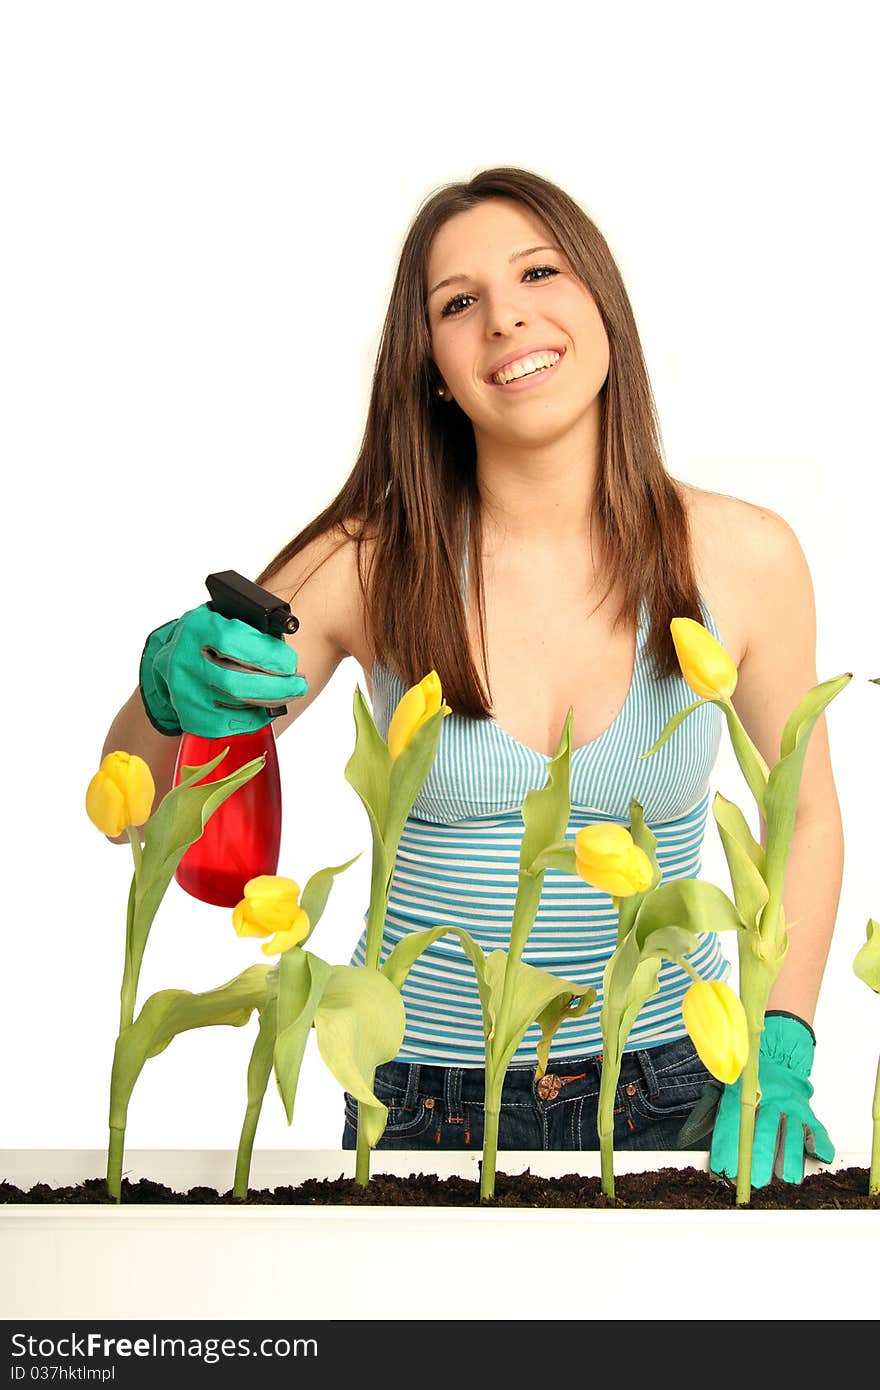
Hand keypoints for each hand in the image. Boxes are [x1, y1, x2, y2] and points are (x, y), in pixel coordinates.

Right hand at [139, 604, 307, 737]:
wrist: (170, 662)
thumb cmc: (207, 638)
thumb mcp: (223, 618)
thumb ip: (249, 626)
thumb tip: (284, 641)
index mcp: (198, 628)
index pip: (235, 642)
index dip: (270, 655)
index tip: (291, 662)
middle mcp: (186, 661)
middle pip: (237, 682)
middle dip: (276, 686)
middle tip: (298, 685)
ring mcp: (186, 692)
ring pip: (237, 705)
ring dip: (270, 702)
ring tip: (286, 694)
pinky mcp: (192, 716)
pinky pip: (231, 723)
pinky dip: (254, 718)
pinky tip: (264, 709)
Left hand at [709, 1011, 834, 1185]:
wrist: (778, 1052)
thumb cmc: (746, 1081)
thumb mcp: (721, 1091)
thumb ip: (705, 1114)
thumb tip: (685, 1137)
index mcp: (742, 1093)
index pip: (733, 1121)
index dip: (728, 1146)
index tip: (723, 1168)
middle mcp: (768, 1099)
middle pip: (764, 1130)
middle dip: (758, 1158)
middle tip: (753, 1181)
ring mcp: (790, 1106)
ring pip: (792, 1133)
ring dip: (789, 1157)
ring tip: (785, 1178)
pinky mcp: (808, 1112)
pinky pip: (816, 1128)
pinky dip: (819, 1143)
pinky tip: (816, 1156)